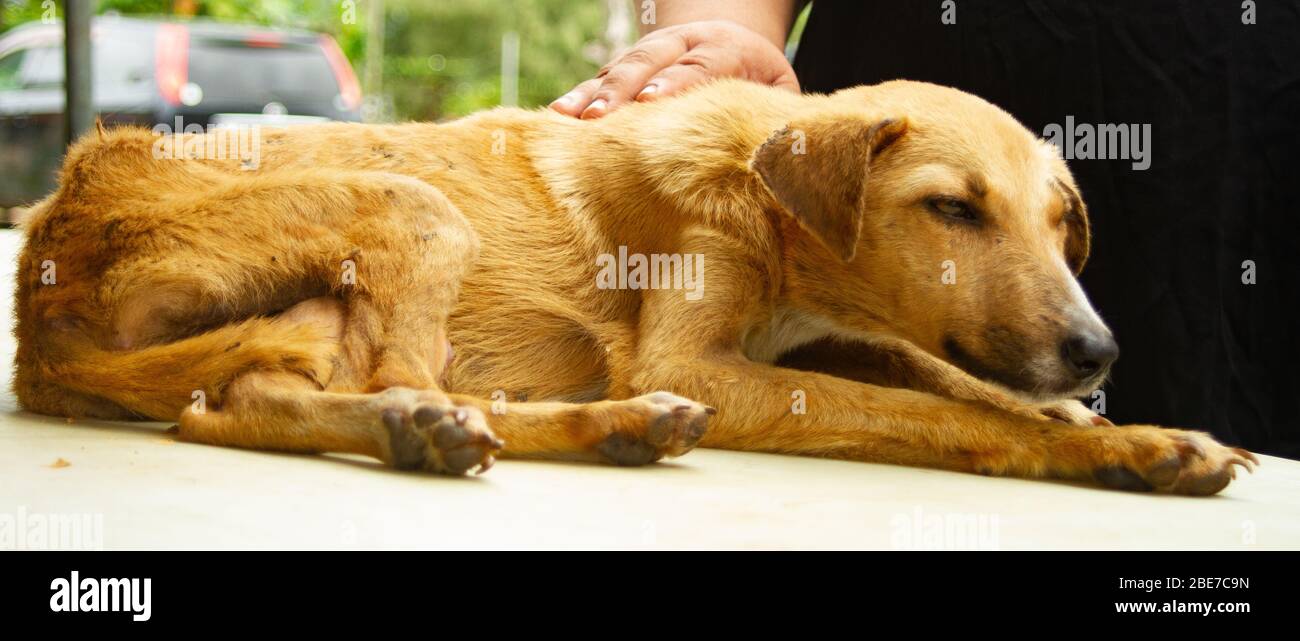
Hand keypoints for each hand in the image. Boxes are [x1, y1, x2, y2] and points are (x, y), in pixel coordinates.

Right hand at [550, 20, 799, 118]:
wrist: (727, 39)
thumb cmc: (758, 80)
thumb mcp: (779, 90)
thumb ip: (775, 115)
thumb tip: (777, 156)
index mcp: (725, 48)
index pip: (699, 65)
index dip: (674, 84)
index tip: (651, 104)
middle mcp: (682, 43)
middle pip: (648, 63)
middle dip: (622, 90)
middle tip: (600, 117)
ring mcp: (649, 53)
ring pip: (617, 69)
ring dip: (591, 93)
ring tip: (565, 118)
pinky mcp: (626, 67)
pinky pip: (598, 80)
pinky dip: (578, 96)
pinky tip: (556, 118)